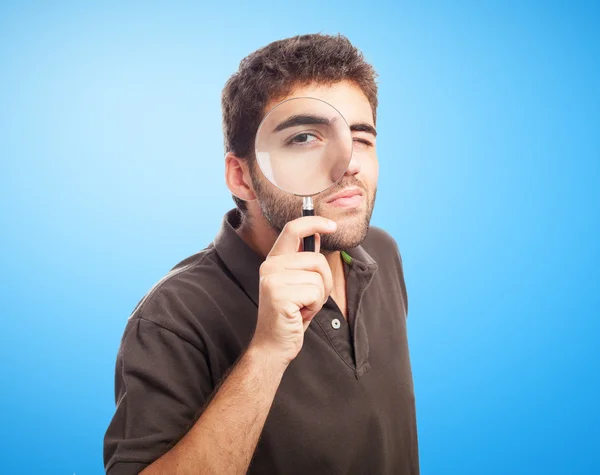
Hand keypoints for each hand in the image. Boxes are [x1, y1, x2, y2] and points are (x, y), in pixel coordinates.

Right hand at [250, 216, 336, 366]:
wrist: (273, 345)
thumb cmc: (290, 315)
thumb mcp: (299, 283)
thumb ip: (305, 260)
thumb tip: (318, 235)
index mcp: (274, 260)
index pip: (292, 229)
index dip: (314, 222)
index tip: (332, 225)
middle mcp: (270, 266)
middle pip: (317, 260)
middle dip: (324, 282)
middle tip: (309, 300)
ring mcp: (272, 279)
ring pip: (319, 277)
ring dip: (319, 297)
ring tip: (303, 307)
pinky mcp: (279, 294)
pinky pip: (315, 292)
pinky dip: (315, 307)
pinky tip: (300, 315)